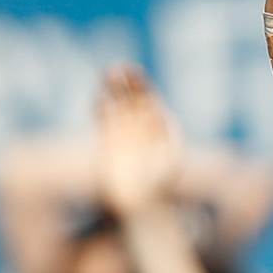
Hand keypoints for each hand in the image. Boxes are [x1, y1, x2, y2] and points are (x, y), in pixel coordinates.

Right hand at [94, 66, 182, 218]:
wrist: (140, 204)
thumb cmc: (160, 186)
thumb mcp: (170, 161)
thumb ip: (168, 138)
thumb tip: (160, 114)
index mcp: (159, 128)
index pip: (151, 102)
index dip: (143, 88)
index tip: (136, 77)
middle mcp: (142, 127)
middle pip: (134, 98)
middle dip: (129, 83)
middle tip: (121, 68)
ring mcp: (125, 133)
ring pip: (119, 105)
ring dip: (114, 89)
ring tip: (109, 72)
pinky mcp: (108, 141)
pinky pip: (105, 120)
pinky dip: (102, 109)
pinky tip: (101, 99)